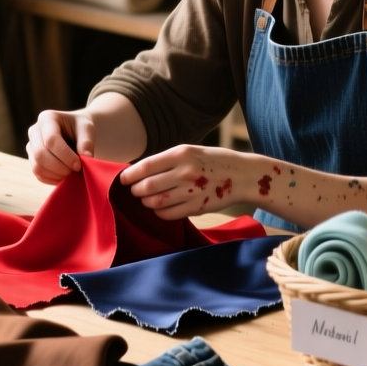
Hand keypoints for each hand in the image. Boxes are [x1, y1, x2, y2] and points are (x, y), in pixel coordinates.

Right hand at [25, 109, 95, 184]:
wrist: (75, 132)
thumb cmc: (80, 128)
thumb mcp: (87, 129)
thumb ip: (87, 142)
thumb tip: (86, 158)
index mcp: (47, 118)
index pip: (51, 140)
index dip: (65, 156)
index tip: (79, 165)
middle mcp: (34, 131)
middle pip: (40, 154)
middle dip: (59, 167)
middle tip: (75, 171)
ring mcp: (31, 146)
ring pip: (37, 167)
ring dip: (56, 175)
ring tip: (71, 173)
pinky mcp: (32, 159)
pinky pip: (38, 174)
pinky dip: (52, 179)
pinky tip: (64, 177)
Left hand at [119, 145, 264, 219]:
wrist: (243, 174)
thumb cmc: (213, 161)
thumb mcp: (191, 151)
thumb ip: (167, 160)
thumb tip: (139, 171)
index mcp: (181, 154)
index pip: (145, 167)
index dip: (129, 175)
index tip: (123, 179)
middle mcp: (185, 172)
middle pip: (147, 186)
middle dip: (136, 190)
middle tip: (135, 190)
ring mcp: (191, 191)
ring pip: (155, 202)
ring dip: (146, 202)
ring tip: (147, 199)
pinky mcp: (197, 207)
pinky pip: (168, 214)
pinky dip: (159, 212)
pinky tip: (161, 207)